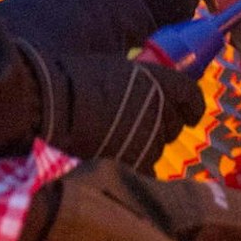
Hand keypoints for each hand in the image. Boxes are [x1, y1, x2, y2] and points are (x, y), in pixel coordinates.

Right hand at [19, 45, 205, 168]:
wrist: (49, 105)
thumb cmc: (72, 82)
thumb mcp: (115, 71)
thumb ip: (141, 85)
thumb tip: (152, 98)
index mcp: (158, 81)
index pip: (191, 97)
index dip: (191, 107)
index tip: (190, 115)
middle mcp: (161, 110)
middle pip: (173, 125)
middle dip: (160, 126)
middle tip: (137, 125)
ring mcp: (149, 140)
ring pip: (157, 148)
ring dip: (144, 146)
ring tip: (116, 139)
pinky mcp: (134, 165)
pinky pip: (143, 169)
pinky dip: (133, 167)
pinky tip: (114, 158)